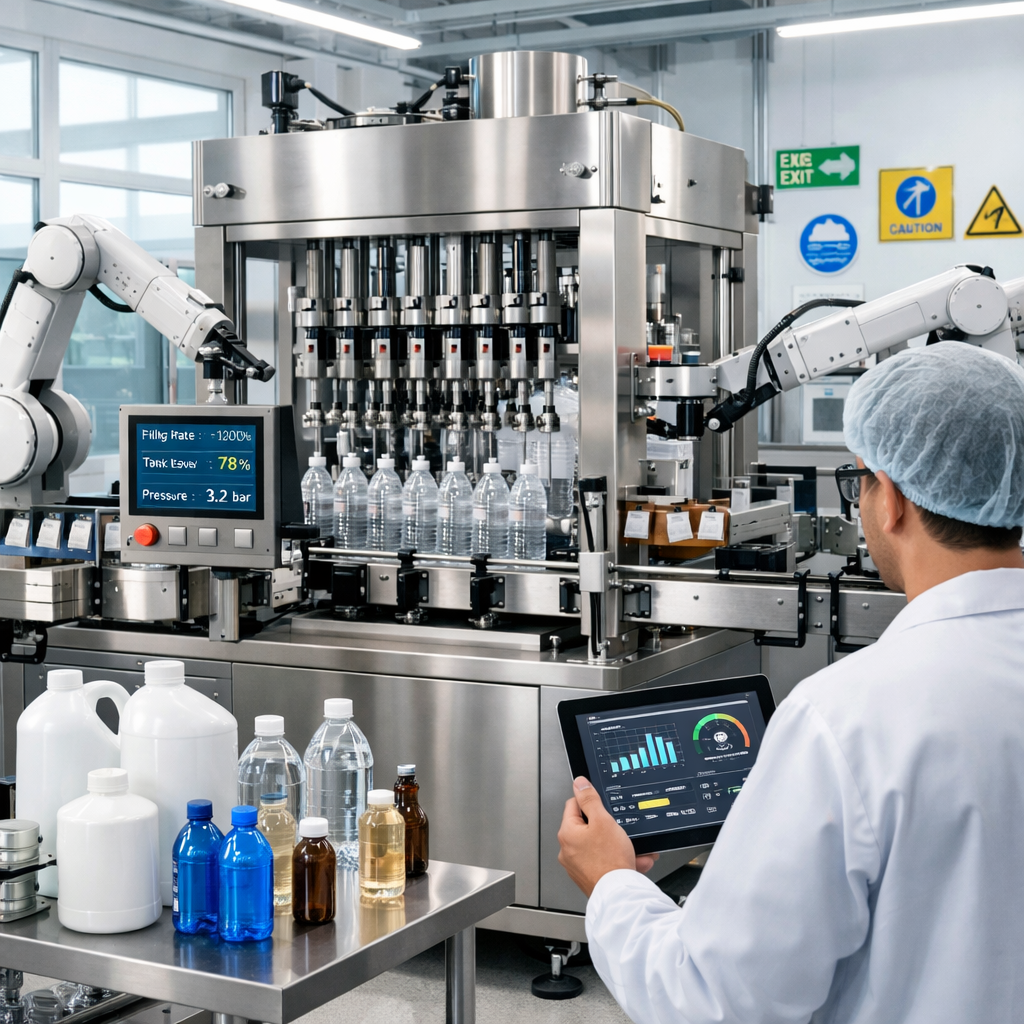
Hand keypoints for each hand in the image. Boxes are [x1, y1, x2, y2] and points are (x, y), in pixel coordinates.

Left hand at [558, 776, 659, 897]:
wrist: (620, 895)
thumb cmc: (609, 860)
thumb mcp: (602, 820)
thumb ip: (590, 799)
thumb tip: (579, 783)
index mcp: (567, 833)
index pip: (574, 805)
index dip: (591, 802)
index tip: (603, 806)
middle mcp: (568, 850)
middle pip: (590, 826)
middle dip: (611, 828)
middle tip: (622, 831)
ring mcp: (578, 865)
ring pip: (601, 846)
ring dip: (619, 845)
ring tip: (634, 849)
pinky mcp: (590, 877)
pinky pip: (605, 861)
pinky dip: (619, 859)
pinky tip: (635, 861)